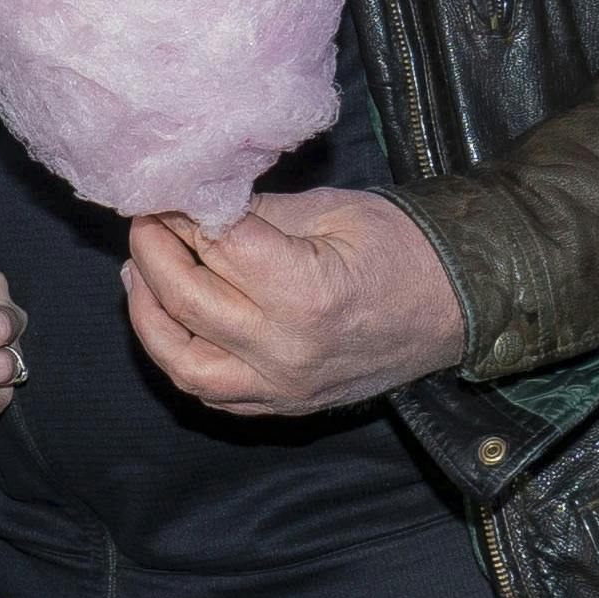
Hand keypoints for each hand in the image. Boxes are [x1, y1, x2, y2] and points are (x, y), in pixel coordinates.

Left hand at [121, 188, 466, 417]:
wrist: (458, 307)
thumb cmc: (401, 248)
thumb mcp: (330, 211)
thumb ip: (254, 212)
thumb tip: (189, 201)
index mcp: (304, 293)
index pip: (213, 247)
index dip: (179, 214)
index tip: (163, 191)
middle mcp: (286, 350)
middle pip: (185, 302)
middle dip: (152, 255)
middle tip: (145, 223)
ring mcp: (283, 388)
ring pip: (183, 364)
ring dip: (149, 317)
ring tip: (140, 276)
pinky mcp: (284, 406)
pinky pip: (212, 393)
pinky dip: (180, 356)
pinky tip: (171, 320)